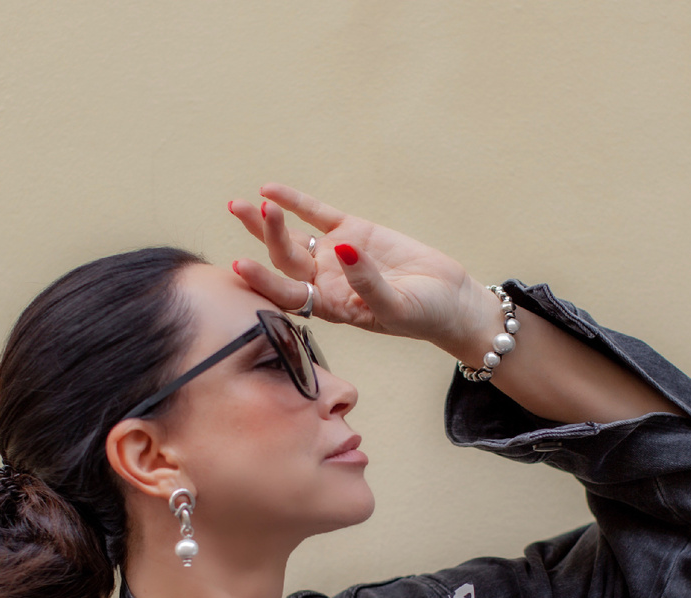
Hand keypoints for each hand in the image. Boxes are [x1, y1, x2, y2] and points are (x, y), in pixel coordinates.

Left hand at [228, 184, 495, 358]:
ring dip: (268, 222)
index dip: (263, 280)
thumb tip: (342, 250)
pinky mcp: (352, 230)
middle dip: (262, 237)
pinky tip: (269, 190)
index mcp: (330, 307)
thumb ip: (367, 283)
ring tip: (241, 204)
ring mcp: (335, 255)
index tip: (241, 264)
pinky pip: (317, 214)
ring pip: (293, 237)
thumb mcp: (396, 306)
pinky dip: (295, 202)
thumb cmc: (423, 314)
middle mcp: (325, 282)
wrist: (449, 300)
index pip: (288, 295)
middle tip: (243, 210)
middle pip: (283, 261)